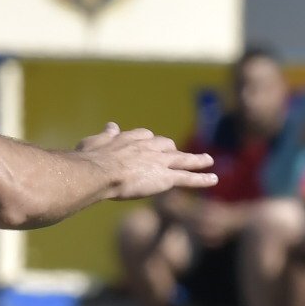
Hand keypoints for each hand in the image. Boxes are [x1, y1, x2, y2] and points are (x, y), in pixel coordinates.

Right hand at [79, 121, 212, 203]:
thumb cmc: (91, 159)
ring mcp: (159, 162)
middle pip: (167, 146)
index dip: (149, 142)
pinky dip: (202, 179)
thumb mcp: (94, 142)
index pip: (145, 136)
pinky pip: (188, 178)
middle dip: (173, 150)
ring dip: (197, 160)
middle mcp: (148, 147)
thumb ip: (105, 135)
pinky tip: (213, 179)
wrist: (99, 172)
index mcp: (131, 138)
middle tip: (179, 154)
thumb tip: (111, 125)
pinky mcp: (165, 178)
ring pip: (183, 159)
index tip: (149, 144)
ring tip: (209, 160)